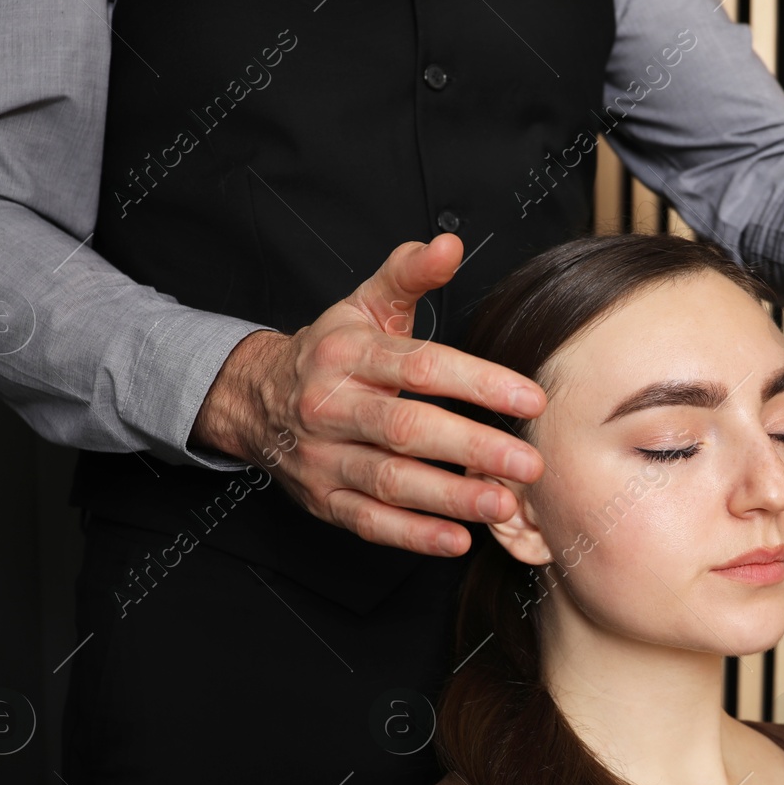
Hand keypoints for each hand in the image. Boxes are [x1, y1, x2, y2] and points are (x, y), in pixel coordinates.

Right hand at [188, 233, 547, 556]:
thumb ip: (409, 274)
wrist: (255, 397)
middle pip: (407, 429)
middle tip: (528, 464)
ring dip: (449, 497)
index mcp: (349, 354)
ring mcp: (324, 457)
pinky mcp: (323, 499)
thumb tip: (448, 244)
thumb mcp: (364, 304)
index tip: (529, 398)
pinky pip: (368, 522)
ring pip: (390, 482)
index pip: (420, 367)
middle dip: (472, 448)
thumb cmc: (330, 351)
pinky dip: (413, 536)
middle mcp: (332, 407)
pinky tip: (456, 540)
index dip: (477, 382)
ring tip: (503, 504)